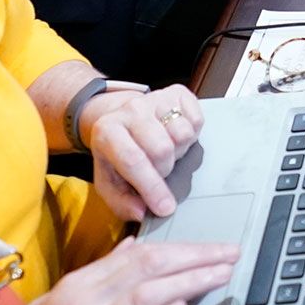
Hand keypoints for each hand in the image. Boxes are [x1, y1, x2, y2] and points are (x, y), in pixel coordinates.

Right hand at [0, 237, 238, 304]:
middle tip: (231, 253)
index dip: (181, 248)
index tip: (213, 247)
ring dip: (188, 282)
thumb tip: (131, 249)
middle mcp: (81, 301)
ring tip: (220, 274)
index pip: (139, 255)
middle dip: (194, 258)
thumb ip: (96, 278)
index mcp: (77, 286)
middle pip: (147, 268)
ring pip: (143, 296)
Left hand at [78, 84, 206, 218]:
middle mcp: (131, 109)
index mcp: (107, 130)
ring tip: (166, 151)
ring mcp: (155, 98)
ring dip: (179, 151)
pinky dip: (192, 135)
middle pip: (162, 149)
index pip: (133, 160)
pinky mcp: (177, 92)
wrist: (121, 118)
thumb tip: (141, 212)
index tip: (165, 208)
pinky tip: (174, 136)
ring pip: (183, 134)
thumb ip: (121, 202)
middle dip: (165, 169)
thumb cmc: (117, 153)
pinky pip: (197, 120)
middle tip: (159, 170)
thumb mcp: (109, 181)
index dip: (152, 187)